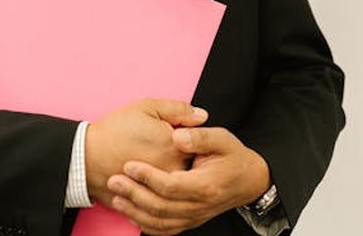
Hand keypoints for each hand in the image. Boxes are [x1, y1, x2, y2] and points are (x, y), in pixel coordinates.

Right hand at [85, 99, 207, 206]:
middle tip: (162, 146)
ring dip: (174, 172)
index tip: (177, 132)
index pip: (200, 143)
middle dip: (184, 154)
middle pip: (193, 164)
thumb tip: (202, 116)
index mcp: (176, 147)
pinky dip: (161, 187)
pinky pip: (165, 196)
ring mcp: (162, 189)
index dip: (190, 136)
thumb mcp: (146, 108)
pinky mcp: (151, 200)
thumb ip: (178, 109)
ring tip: (154, 159)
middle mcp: (173, 171)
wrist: (86, 157)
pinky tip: (150, 174)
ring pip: (180, 181)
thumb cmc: (114, 131)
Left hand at [106, 127, 270, 235]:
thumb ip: (199, 137)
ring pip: (160, 223)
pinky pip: (166, 230)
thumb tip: (176, 136)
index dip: (147, 177)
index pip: (170, 186)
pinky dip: (146, 225)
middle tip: (114, 180)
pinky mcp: (190, 221)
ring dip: (135, 212)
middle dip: (134, 194)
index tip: (129, 165)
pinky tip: (131, 214)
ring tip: (116, 198)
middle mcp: (199, 206)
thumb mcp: (222, 139)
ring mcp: (195, 217)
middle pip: (161, 207)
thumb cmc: (233, 156)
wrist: (249, 181)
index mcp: (206, 185)